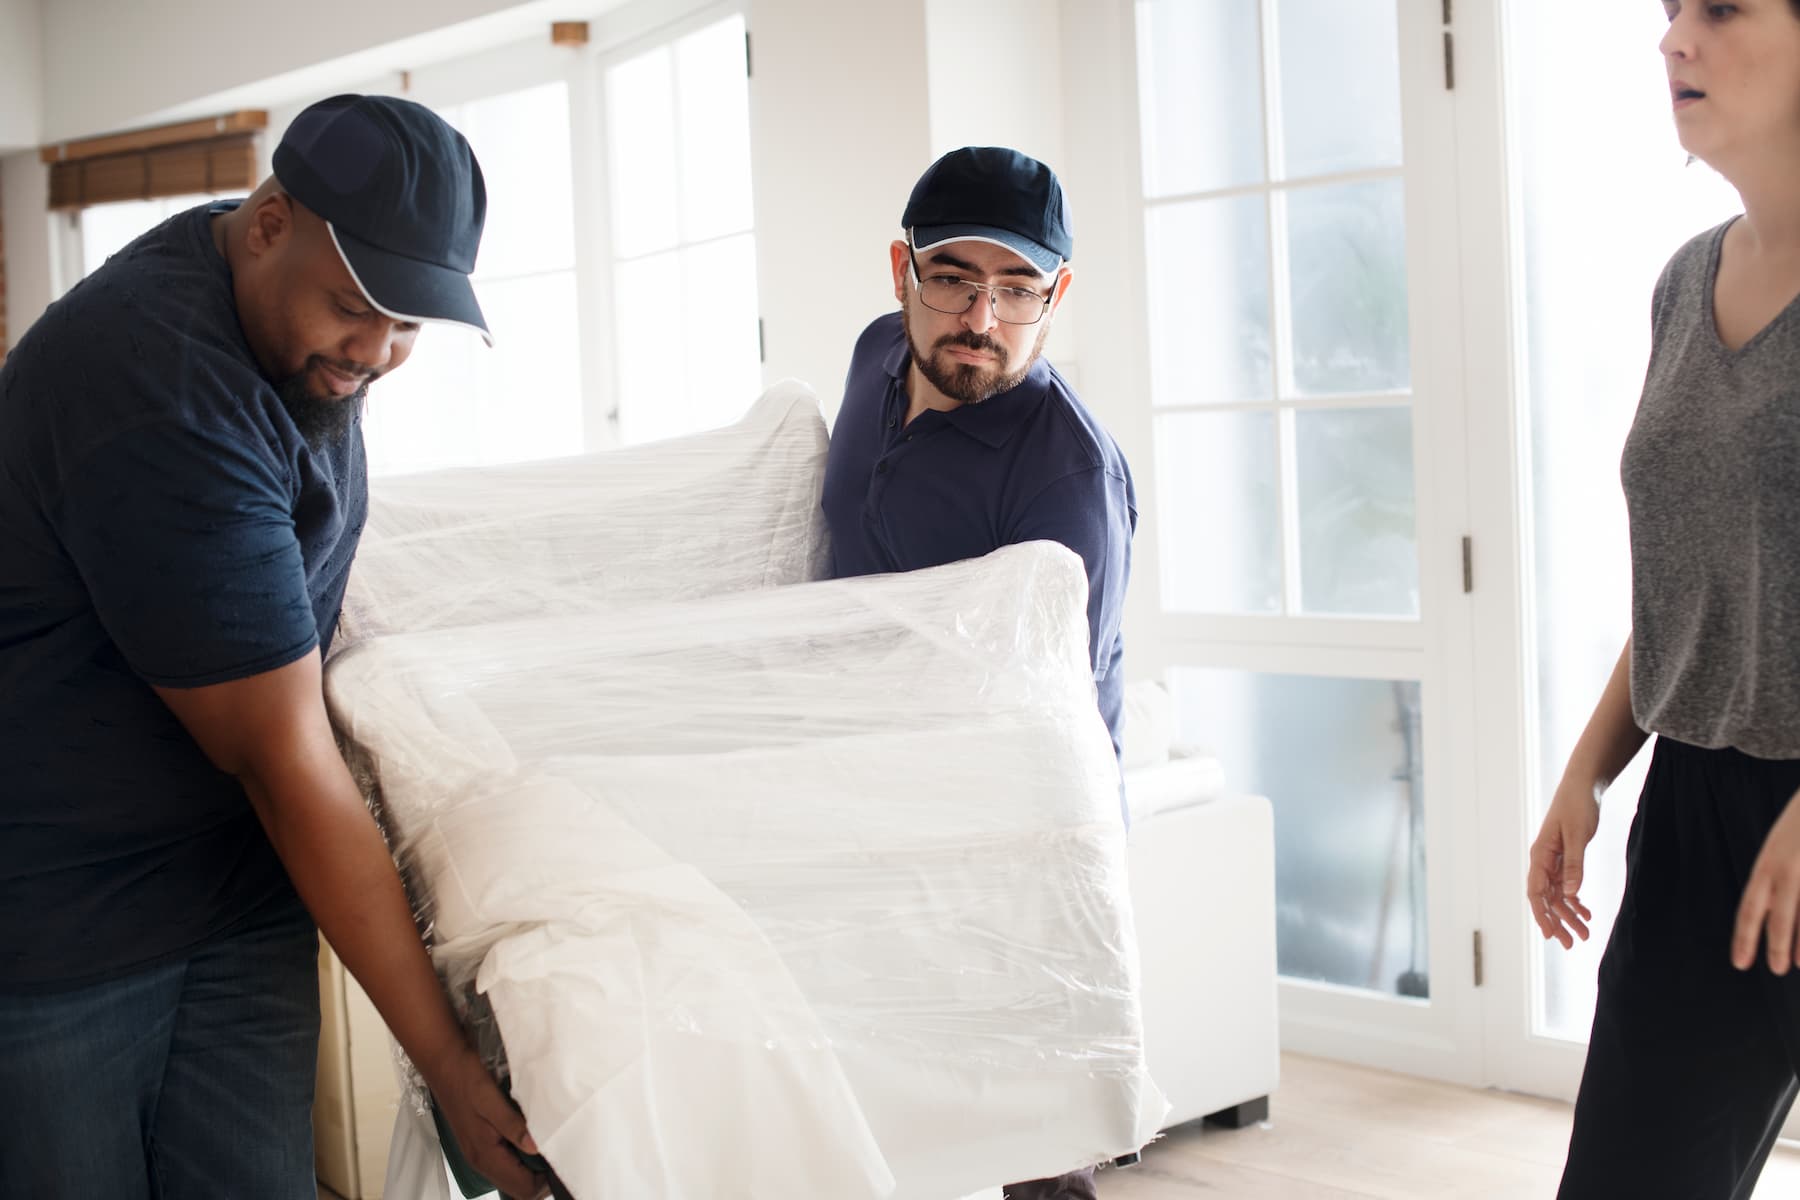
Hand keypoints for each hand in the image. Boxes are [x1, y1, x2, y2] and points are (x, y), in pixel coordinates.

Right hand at [420, 1041, 546, 1199]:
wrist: (443, 1063)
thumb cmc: (465, 1077)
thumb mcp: (490, 1097)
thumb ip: (513, 1125)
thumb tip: (536, 1147)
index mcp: (485, 1155)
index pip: (523, 1189)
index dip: (546, 1180)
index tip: (562, 1156)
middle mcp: (481, 1160)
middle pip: (519, 1188)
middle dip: (541, 1177)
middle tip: (559, 1150)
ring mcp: (480, 1153)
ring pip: (513, 1177)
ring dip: (532, 1167)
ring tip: (549, 1143)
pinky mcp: (480, 1143)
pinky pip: (506, 1162)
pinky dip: (522, 1157)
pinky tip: (532, 1136)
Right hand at [1527, 779, 1599, 948]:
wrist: (1583, 786)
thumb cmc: (1577, 807)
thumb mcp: (1577, 837)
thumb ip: (1573, 866)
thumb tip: (1569, 895)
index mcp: (1540, 855)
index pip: (1536, 892)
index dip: (1542, 915)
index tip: (1551, 935)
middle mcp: (1543, 861)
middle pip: (1546, 898)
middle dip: (1558, 922)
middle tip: (1571, 944)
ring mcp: (1553, 861)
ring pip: (1557, 895)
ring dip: (1569, 915)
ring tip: (1584, 934)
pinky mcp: (1565, 858)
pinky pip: (1566, 886)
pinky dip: (1575, 900)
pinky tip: (1586, 913)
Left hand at [1733, 788, 1799, 973]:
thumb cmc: (1797, 830)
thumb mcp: (1778, 853)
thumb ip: (1773, 882)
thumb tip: (1766, 915)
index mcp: (1766, 866)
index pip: (1751, 907)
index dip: (1745, 936)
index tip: (1739, 963)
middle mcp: (1785, 869)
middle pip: (1778, 913)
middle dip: (1776, 944)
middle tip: (1776, 970)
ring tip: (1798, 966)